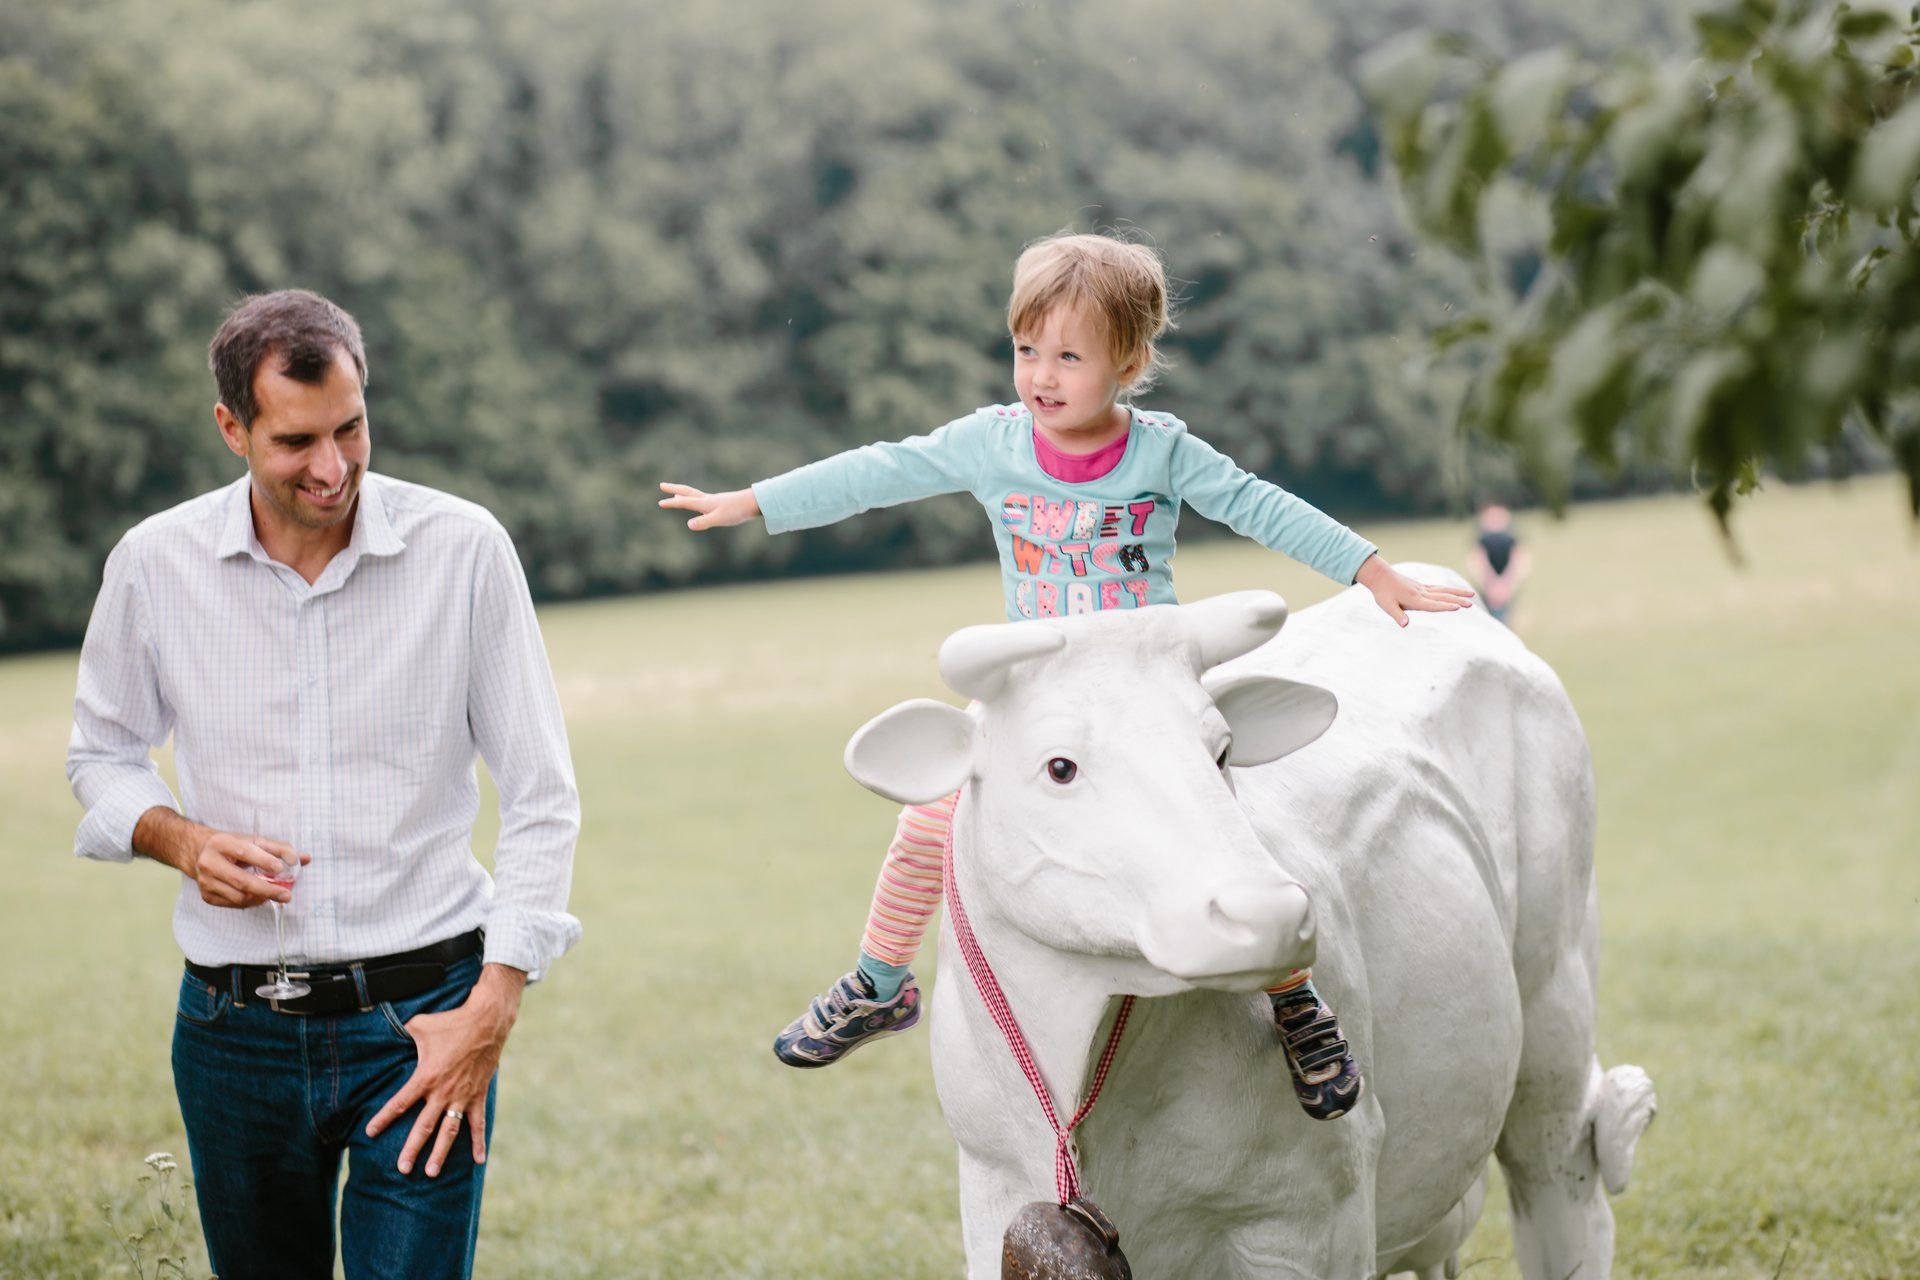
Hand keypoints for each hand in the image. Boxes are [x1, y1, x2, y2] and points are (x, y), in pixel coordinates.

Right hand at [191, 830, 308, 907]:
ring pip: (238, 896)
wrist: (199, 852)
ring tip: (275, 894)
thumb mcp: (253, 841)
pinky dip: (250, 902)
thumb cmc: (232, 846)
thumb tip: (304, 859)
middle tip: (286, 895)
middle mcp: (209, 862)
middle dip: (267, 889)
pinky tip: (259, 896)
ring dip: (261, 898)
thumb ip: (280, 849)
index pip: (245, 852)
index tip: (281, 868)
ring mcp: (205, 881)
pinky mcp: (206, 896)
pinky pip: (233, 904)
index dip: (264, 861)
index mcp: (221, 843)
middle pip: (242, 881)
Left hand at [366, 963, 525, 1176]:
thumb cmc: (451, 1022)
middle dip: (411, 1149)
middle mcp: (443, 1092)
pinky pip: (478, 1123)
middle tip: (402, 1169)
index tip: (370, 1133)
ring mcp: (462, 1097)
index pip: (399, 1103)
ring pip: (449, 1132)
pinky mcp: (478, 1096)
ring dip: (440, 1153)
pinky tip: (478, 1160)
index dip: (383, 1119)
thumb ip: (404, 1032)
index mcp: (425, 1077)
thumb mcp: (421, 1025)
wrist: (487, 1022)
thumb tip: (389, 1028)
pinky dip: (478, 1142)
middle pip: (423, 1127)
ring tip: (432, 1172)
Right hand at [657, 483, 760, 530]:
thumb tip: (689, 524)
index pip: (685, 502)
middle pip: (687, 492)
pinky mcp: (721, 504)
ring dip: (683, 494)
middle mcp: (708, 500)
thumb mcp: (719, 519)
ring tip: (676, 495)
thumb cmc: (737, 511)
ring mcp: (715, 501)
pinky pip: (703, 500)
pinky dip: (695, 500)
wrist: (754, 502)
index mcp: (705, 503)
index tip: (660, 502)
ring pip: (695, 496)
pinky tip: (700, 505)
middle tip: (662, 485)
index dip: (672, 503)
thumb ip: (704, 522)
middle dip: (674, 490)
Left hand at [1355, 555, 1475, 627]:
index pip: (1433, 604)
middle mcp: (1421, 593)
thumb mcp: (1387, 606)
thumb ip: (1397, 615)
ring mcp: (1422, 588)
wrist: (1380, 576)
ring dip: (1458, 592)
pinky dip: (1448, 589)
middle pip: (1443, 597)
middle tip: (1471, 604)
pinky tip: (1456, 591)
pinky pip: (1438, 587)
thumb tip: (1405, 625)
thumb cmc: (1383, 593)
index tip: (1458, 607)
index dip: (1445, 606)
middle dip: (1458, 600)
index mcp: (1414, 599)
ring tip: (1472, 594)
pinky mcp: (1421, 586)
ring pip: (1444, 590)